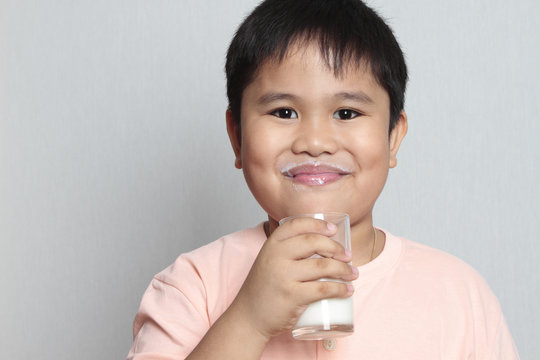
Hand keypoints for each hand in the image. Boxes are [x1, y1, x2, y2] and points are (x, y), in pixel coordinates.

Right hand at [228, 217, 357, 340]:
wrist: (248, 316)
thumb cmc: (264, 288)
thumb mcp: (269, 260)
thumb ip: (287, 249)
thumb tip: (321, 242)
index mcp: (272, 244)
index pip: (297, 225)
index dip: (318, 225)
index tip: (333, 230)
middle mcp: (276, 256)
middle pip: (314, 242)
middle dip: (337, 248)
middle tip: (348, 256)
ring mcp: (283, 276)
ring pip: (323, 266)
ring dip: (344, 269)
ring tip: (352, 274)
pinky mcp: (292, 296)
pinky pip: (323, 289)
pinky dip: (340, 289)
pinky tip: (348, 290)